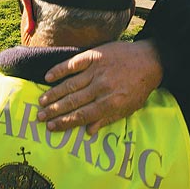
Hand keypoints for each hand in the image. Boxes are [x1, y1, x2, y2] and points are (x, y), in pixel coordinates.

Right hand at [38, 39, 162, 134]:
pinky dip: (60, 70)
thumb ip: (108, 120)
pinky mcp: (94, 56)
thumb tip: (87, 132)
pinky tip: (48, 77)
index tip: (51, 127)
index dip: (65, 123)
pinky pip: (73, 64)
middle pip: (73, 102)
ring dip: (54, 94)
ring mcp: (97, 71)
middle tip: (40, 117)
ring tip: (41, 101)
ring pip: (70, 85)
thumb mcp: (128, 108)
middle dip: (54, 111)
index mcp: (110, 103)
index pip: (82, 116)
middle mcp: (101, 88)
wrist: (149, 60)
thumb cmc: (139, 87)